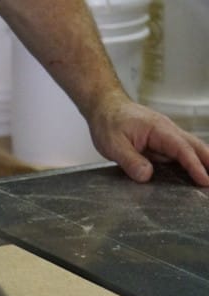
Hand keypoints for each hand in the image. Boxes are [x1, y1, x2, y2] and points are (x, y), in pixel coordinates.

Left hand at [88, 91, 208, 185]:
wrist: (104, 107)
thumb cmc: (108, 122)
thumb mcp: (113, 144)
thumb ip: (130, 160)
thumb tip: (147, 176)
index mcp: (159, 130)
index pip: (182, 149)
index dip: (194, 165)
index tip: (204, 180)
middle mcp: (167, 131)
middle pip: (194, 146)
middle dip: (208, 162)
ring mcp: (164, 136)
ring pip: (188, 149)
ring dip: (201, 162)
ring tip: (208, 179)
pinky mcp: (159, 142)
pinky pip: (177, 153)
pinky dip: (188, 162)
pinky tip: (192, 173)